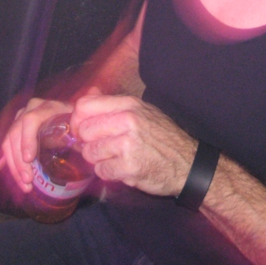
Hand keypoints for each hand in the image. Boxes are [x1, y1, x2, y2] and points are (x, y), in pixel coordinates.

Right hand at [2, 97, 71, 192]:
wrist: (70, 116)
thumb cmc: (76, 124)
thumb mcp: (79, 127)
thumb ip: (79, 136)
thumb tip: (82, 152)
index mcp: (47, 108)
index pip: (31, 120)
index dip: (27, 139)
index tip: (29, 159)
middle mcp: (30, 110)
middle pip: (16, 134)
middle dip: (20, 161)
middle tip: (28, 180)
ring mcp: (20, 118)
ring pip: (8, 142)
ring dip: (15, 166)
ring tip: (26, 186)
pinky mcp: (16, 129)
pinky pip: (8, 147)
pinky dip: (13, 165)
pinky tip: (22, 180)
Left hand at [71, 94, 197, 196]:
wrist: (188, 163)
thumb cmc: (163, 137)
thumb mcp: (142, 111)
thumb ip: (113, 104)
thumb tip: (90, 92)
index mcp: (129, 104)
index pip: (85, 105)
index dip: (77, 119)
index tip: (82, 129)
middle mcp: (128, 121)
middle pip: (83, 130)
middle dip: (87, 142)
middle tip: (100, 147)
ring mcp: (128, 144)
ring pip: (90, 152)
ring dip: (98, 159)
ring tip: (114, 158)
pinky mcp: (129, 167)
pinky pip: (101, 171)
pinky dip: (108, 172)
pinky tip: (121, 169)